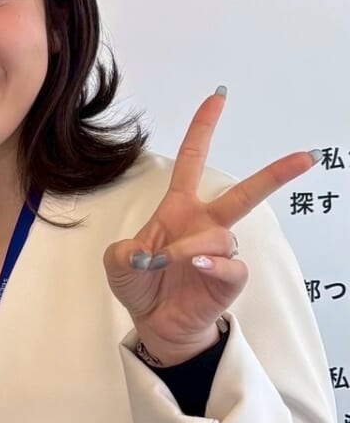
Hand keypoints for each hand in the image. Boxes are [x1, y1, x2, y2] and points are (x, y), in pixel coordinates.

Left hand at [105, 90, 314, 363]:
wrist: (155, 324)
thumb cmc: (141, 284)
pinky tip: (197, 265)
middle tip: (305, 156)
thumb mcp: (117, 262)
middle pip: (244, 192)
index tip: (217, 98)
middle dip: (275, 174)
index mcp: (179, 209)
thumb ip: (124, 250)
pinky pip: (231, 264)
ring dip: (189, 246)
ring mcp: (220, 250)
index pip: (192, 160)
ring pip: (220, 235)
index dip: (203, 129)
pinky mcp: (229, 277)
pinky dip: (213, 263)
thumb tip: (145, 252)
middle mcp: (205, 224)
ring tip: (165, 261)